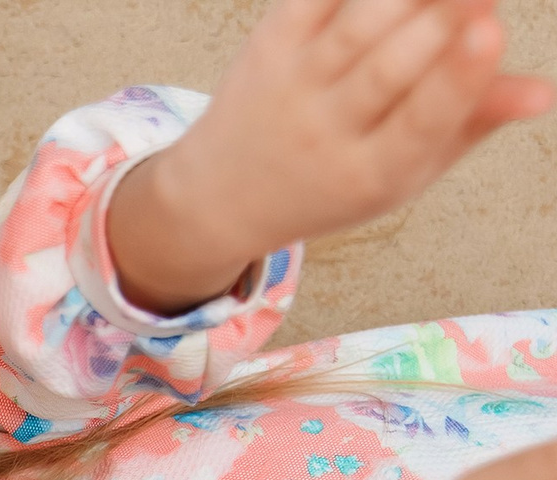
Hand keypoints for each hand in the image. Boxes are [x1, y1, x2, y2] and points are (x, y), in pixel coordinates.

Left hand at [116, 0, 551, 310]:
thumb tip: (542, 92)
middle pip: (393, 64)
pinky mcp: (268, 44)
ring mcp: (292, 85)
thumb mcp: (404, 173)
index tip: (490, 30)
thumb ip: (468, 125)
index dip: (457, 75)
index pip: (420, 122)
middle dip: (445, 15)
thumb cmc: (333, 180)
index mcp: (371, 173)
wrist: (220, 196)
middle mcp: (325, 131)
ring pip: (359, 25)